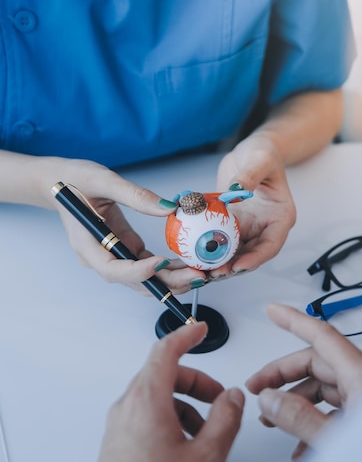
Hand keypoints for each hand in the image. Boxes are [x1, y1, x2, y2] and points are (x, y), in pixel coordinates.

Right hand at [48, 158, 205, 293]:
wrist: (62, 182)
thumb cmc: (76, 179)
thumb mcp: (104, 180)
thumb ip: (136, 195)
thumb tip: (170, 207)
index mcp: (87, 245)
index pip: (113, 269)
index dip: (138, 271)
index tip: (162, 262)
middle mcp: (100, 257)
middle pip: (134, 281)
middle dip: (166, 282)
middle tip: (196, 277)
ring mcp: (113, 255)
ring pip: (144, 278)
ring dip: (171, 279)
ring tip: (200, 274)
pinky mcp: (124, 249)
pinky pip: (147, 264)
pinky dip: (168, 267)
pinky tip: (189, 262)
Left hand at [93, 322, 244, 461]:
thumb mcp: (206, 455)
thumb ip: (225, 419)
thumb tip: (232, 397)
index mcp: (147, 400)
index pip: (166, 351)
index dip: (187, 336)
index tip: (200, 330)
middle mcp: (127, 406)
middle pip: (164, 375)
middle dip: (196, 382)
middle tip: (218, 398)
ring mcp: (119, 424)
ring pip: (155, 396)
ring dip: (184, 404)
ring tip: (204, 432)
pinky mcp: (117, 441)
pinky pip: (145, 415)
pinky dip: (168, 418)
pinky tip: (184, 446)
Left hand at [213, 133, 295, 277]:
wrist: (251, 152)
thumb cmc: (263, 154)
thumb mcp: (259, 161)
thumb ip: (248, 176)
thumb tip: (236, 190)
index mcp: (280, 217)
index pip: (271, 245)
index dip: (255, 259)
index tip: (238, 266)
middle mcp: (265, 227)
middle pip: (251, 255)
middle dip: (233, 267)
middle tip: (214, 273)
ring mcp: (248, 228)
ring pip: (235, 253)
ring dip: (220, 262)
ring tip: (202, 269)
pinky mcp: (233, 225)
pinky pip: (221, 240)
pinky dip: (209, 248)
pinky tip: (195, 253)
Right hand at [246, 304, 361, 459]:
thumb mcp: (338, 441)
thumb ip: (300, 419)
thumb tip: (270, 399)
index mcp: (361, 374)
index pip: (321, 335)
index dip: (293, 320)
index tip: (272, 311)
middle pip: (316, 363)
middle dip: (282, 374)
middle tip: (257, 386)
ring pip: (322, 388)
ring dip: (294, 401)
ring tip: (270, 419)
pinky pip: (334, 410)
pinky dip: (312, 422)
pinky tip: (298, 447)